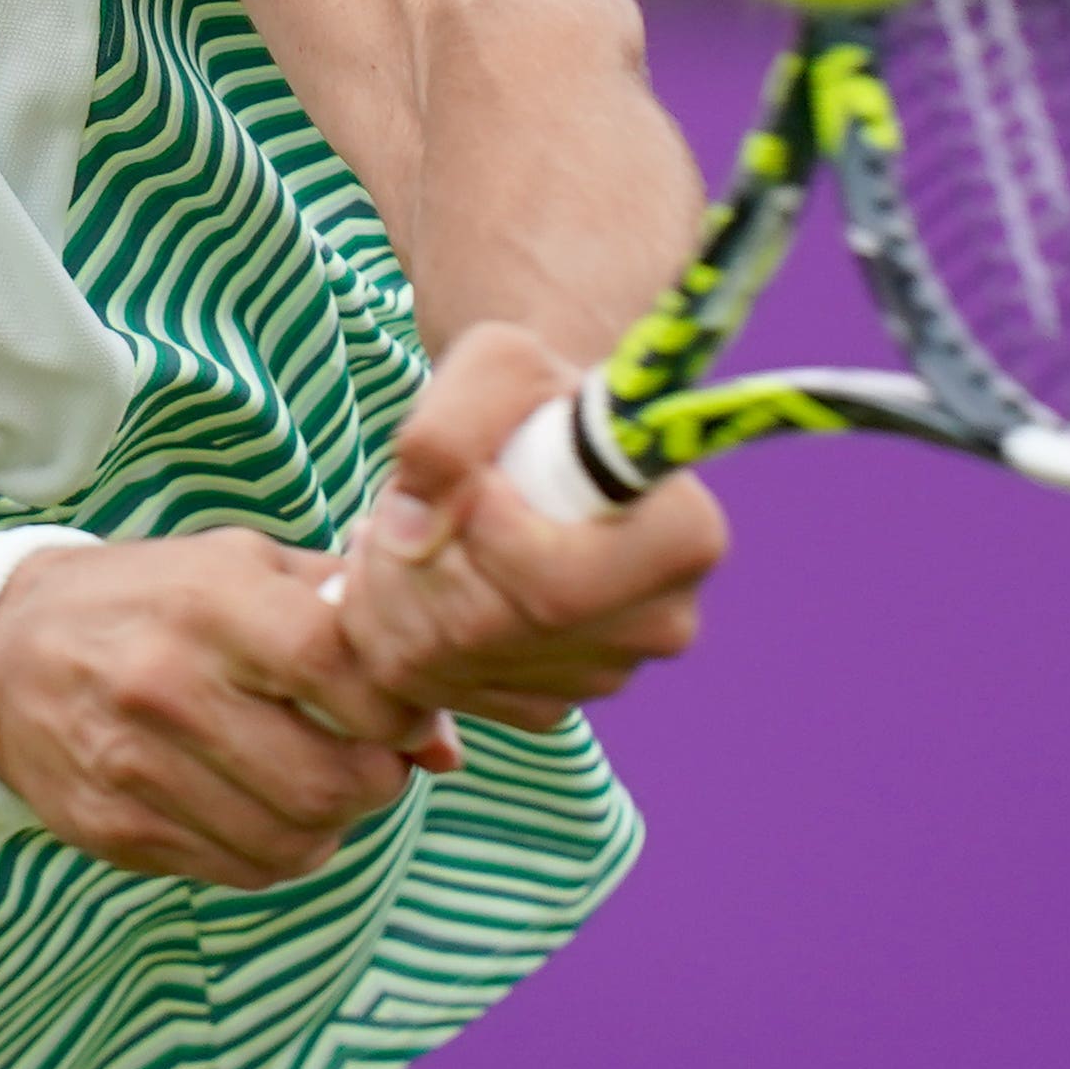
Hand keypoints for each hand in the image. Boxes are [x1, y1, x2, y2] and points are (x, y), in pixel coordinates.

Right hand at [0, 533, 451, 890]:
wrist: (1, 655)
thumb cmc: (152, 601)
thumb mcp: (243, 569)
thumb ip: (350, 630)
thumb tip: (446, 744)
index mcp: (210, 604)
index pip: (343, 673)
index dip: (400, 708)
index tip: (403, 712)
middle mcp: (167, 687)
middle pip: (333, 781)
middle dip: (378, 782)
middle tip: (368, 760)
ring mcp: (135, 767)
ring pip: (295, 842)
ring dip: (331, 825)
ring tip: (313, 783)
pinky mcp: (115, 830)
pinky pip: (242, 871)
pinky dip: (277, 851)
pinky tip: (258, 807)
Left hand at [337, 325, 725, 728]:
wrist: (540, 445)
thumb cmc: (531, 396)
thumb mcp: (494, 365)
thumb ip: (448, 431)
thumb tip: (410, 534)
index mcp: (682, 540)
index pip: (557, 588)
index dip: (481, 537)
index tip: (471, 479)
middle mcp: (656, 625)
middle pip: (485, 629)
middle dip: (409, 561)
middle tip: (398, 501)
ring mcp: (600, 676)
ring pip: (443, 662)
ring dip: (387, 590)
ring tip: (399, 529)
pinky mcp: (543, 703)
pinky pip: (431, 688)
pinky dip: (390, 629)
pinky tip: (410, 573)